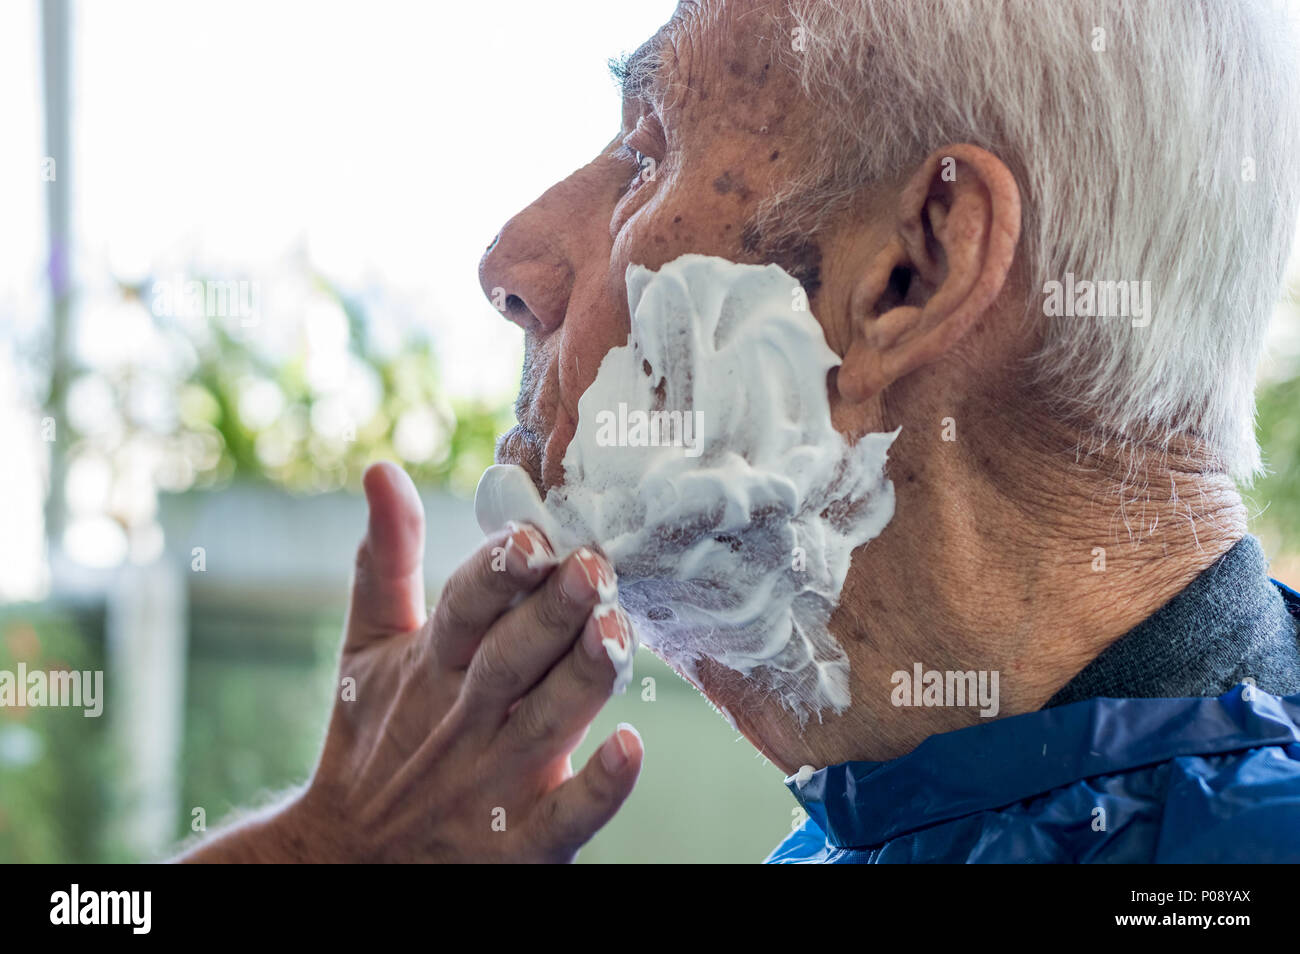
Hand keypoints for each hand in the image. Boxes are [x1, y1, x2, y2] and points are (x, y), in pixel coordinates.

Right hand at [183, 461, 641, 862]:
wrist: (348, 857)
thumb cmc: (374, 735)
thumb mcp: (369, 644)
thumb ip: (385, 559)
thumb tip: (381, 468)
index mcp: (433, 664)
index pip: (463, 608)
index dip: (495, 573)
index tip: (530, 536)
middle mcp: (465, 717)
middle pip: (511, 659)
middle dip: (552, 613)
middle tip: (593, 566)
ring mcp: (492, 783)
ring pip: (544, 725)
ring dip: (581, 679)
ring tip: (616, 632)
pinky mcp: (519, 845)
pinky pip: (562, 818)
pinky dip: (595, 789)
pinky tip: (631, 749)